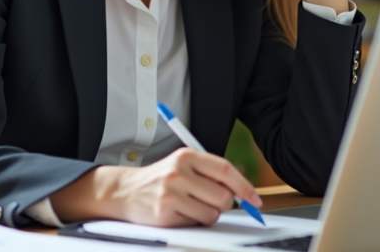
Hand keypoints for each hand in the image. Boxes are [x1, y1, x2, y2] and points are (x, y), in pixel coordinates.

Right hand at [50, 148, 261, 226]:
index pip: (225, 170)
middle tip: (212, 203)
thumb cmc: (160, 179)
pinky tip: (179, 213)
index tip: (254, 199)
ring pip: (211, 213)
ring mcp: (171, 192)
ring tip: (191, 207)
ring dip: (207, 215)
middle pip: (222, 196)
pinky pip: (195, 224)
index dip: (244, 186)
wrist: (125, 191)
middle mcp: (179, 172)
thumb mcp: (182, 166)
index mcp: (187, 156)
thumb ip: (209, 173)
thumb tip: (242, 190)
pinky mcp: (165, 212)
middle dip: (224, 205)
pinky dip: (192, 222)